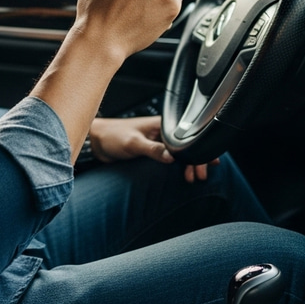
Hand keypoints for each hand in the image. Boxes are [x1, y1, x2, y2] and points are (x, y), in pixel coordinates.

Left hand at [88, 116, 219, 181]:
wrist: (96, 140)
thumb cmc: (112, 135)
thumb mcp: (133, 143)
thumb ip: (152, 149)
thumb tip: (171, 157)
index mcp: (160, 125)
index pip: (186, 138)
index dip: (198, 151)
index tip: (208, 163)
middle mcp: (161, 133)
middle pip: (186, 147)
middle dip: (197, 161)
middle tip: (201, 176)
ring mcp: (156, 142)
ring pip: (180, 154)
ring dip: (189, 165)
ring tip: (194, 178)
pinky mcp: (150, 151)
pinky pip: (170, 159)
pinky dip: (179, 167)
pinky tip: (183, 174)